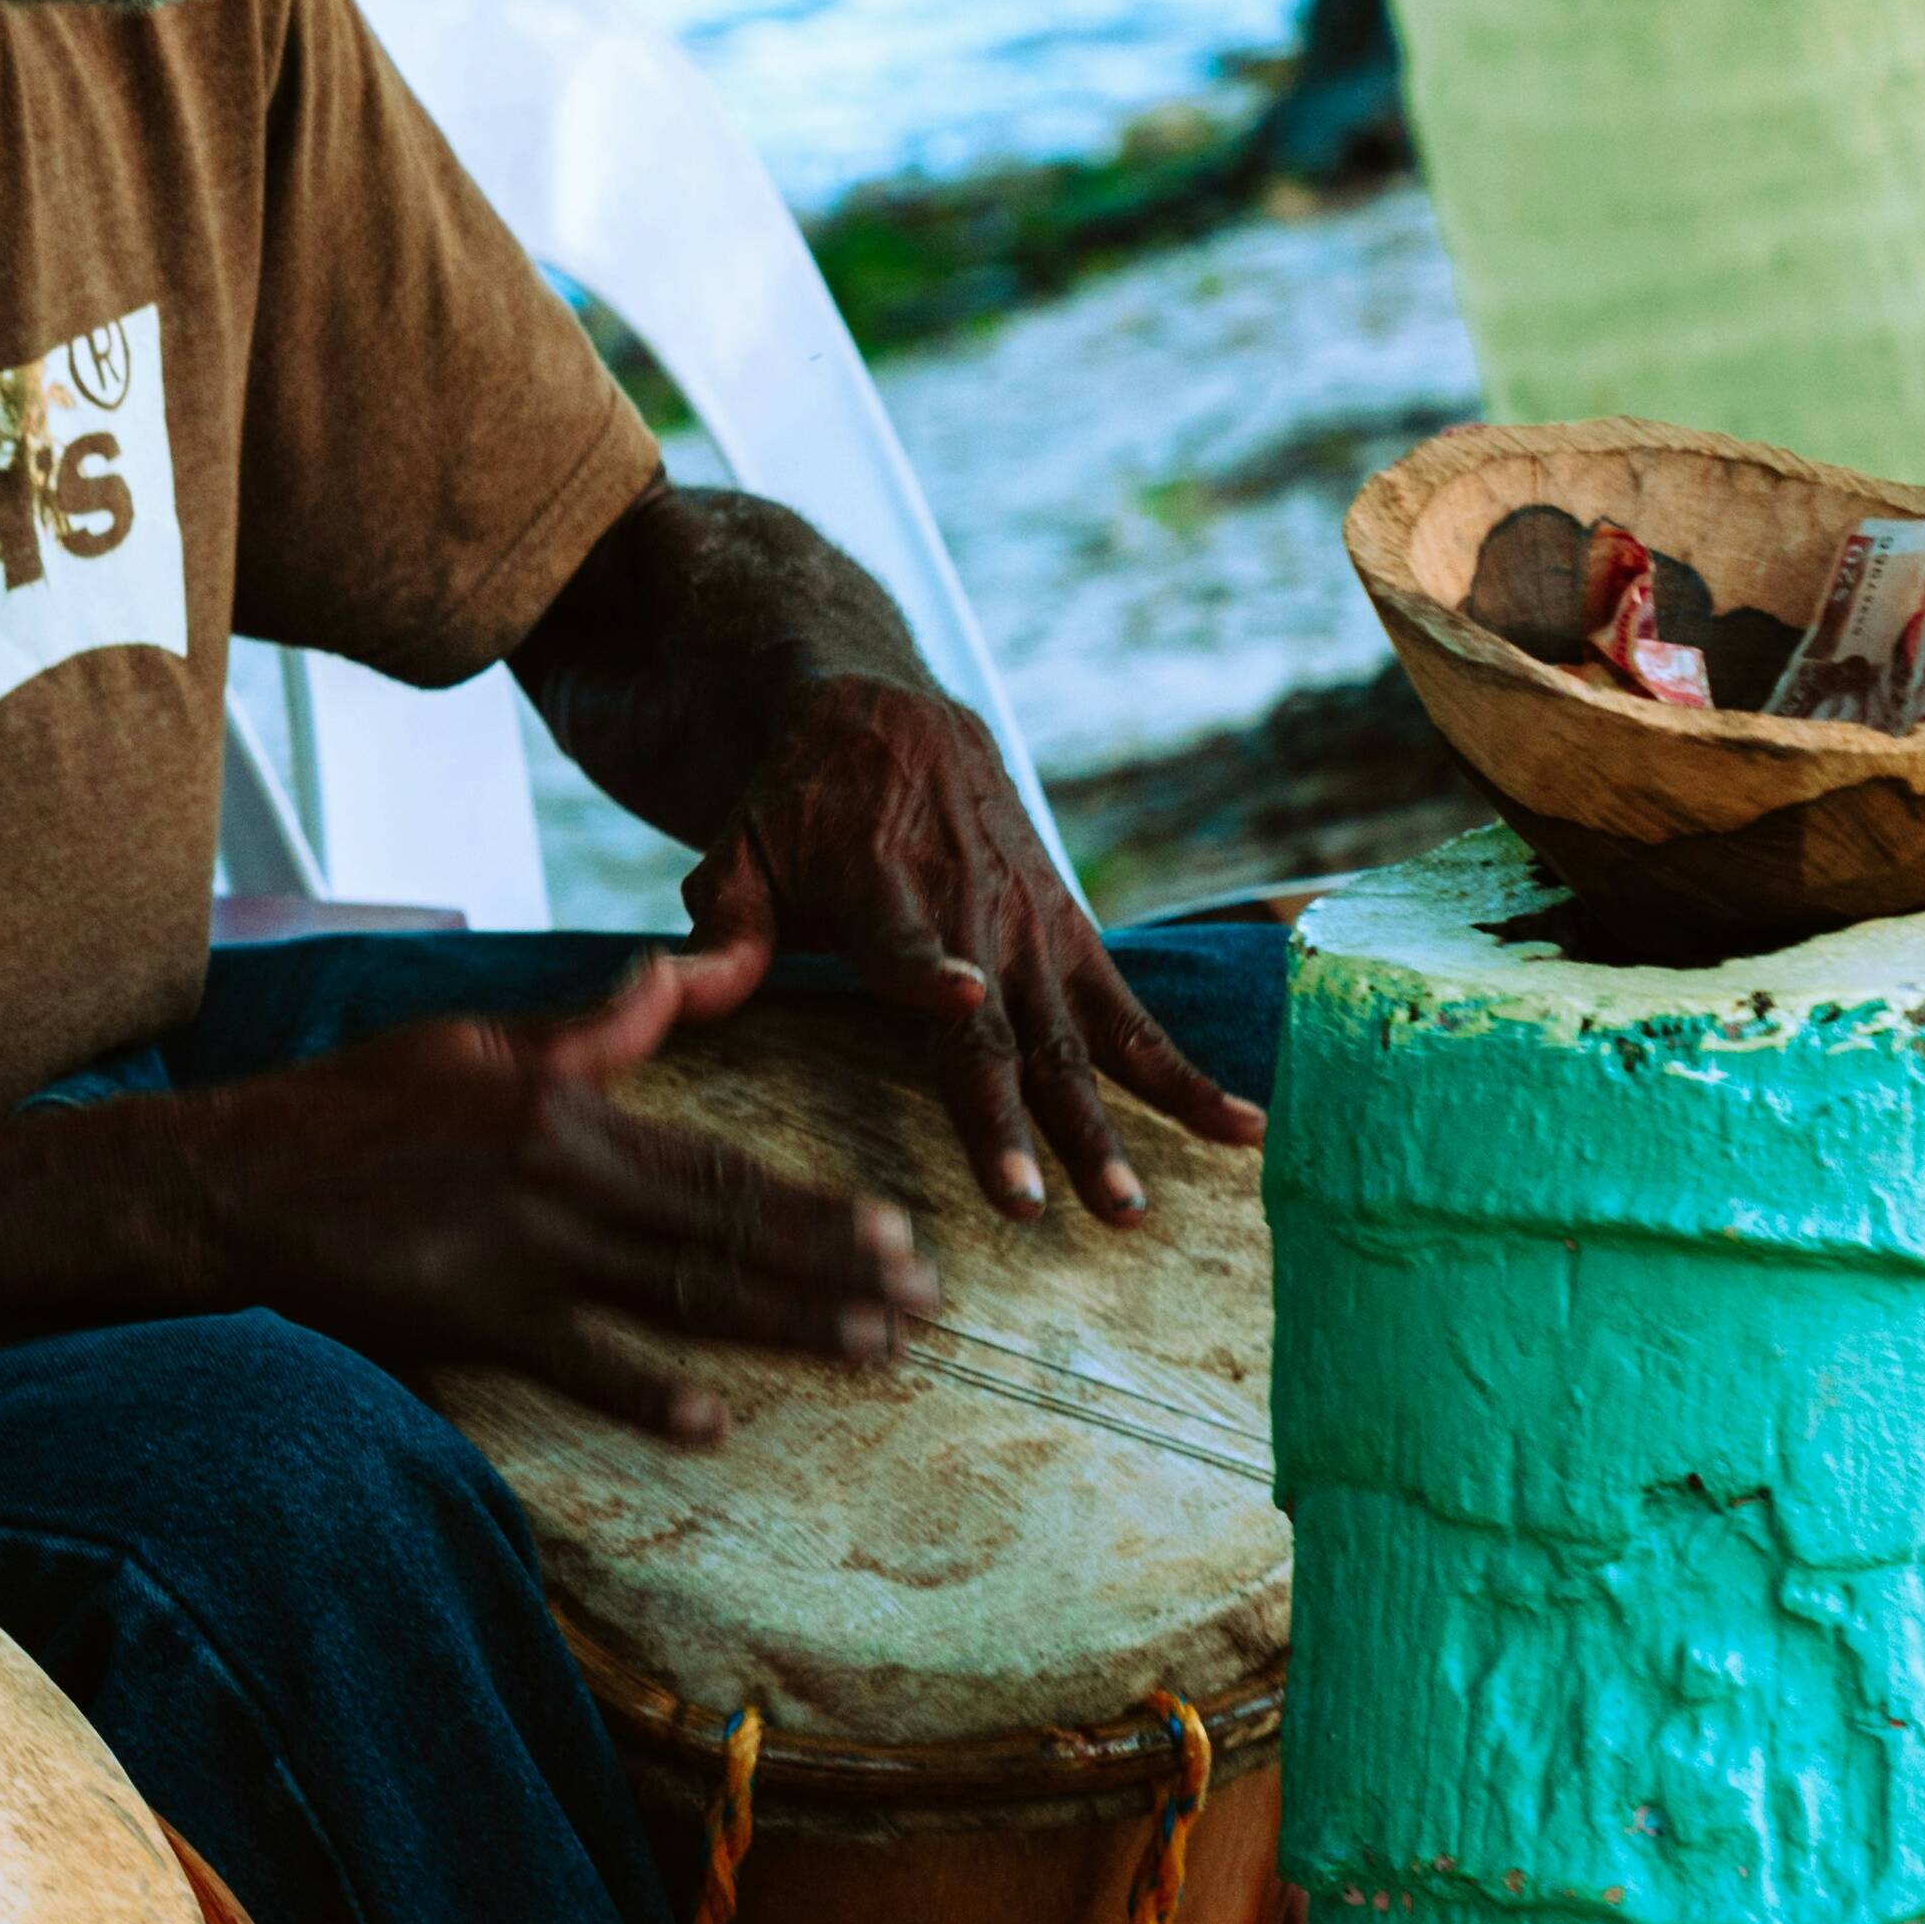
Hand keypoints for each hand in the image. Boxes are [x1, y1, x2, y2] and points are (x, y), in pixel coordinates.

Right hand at [197, 955, 935, 1443]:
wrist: (234, 1178)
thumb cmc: (347, 1106)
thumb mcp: (470, 1040)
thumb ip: (588, 1029)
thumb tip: (675, 976)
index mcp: (568, 1106)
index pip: (720, 1163)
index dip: (816, 1202)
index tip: (896, 1230)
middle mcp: (562, 1178)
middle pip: (726, 1233)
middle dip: (837, 1271)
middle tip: (925, 1306)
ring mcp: (521, 1252)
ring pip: (682, 1295)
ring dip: (786, 1326)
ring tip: (871, 1353)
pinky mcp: (473, 1316)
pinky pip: (579, 1362)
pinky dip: (648, 1393)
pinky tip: (714, 1422)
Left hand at [678, 671, 1262, 1224]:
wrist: (889, 717)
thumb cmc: (795, 805)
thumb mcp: (740, 846)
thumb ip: (722, 926)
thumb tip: (678, 989)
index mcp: (881, 892)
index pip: (905, 940)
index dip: (929, 970)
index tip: (960, 997)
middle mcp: (972, 917)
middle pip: (1000, 1028)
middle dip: (1022, 1118)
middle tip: (1045, 1204)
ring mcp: (1033, 933)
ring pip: (1077, 1040)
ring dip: (1111, 1124)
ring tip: (1133, 1206)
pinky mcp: (1074, 937)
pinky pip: (1135, 1017)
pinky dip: (1188, 1075)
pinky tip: (1246, 1128)